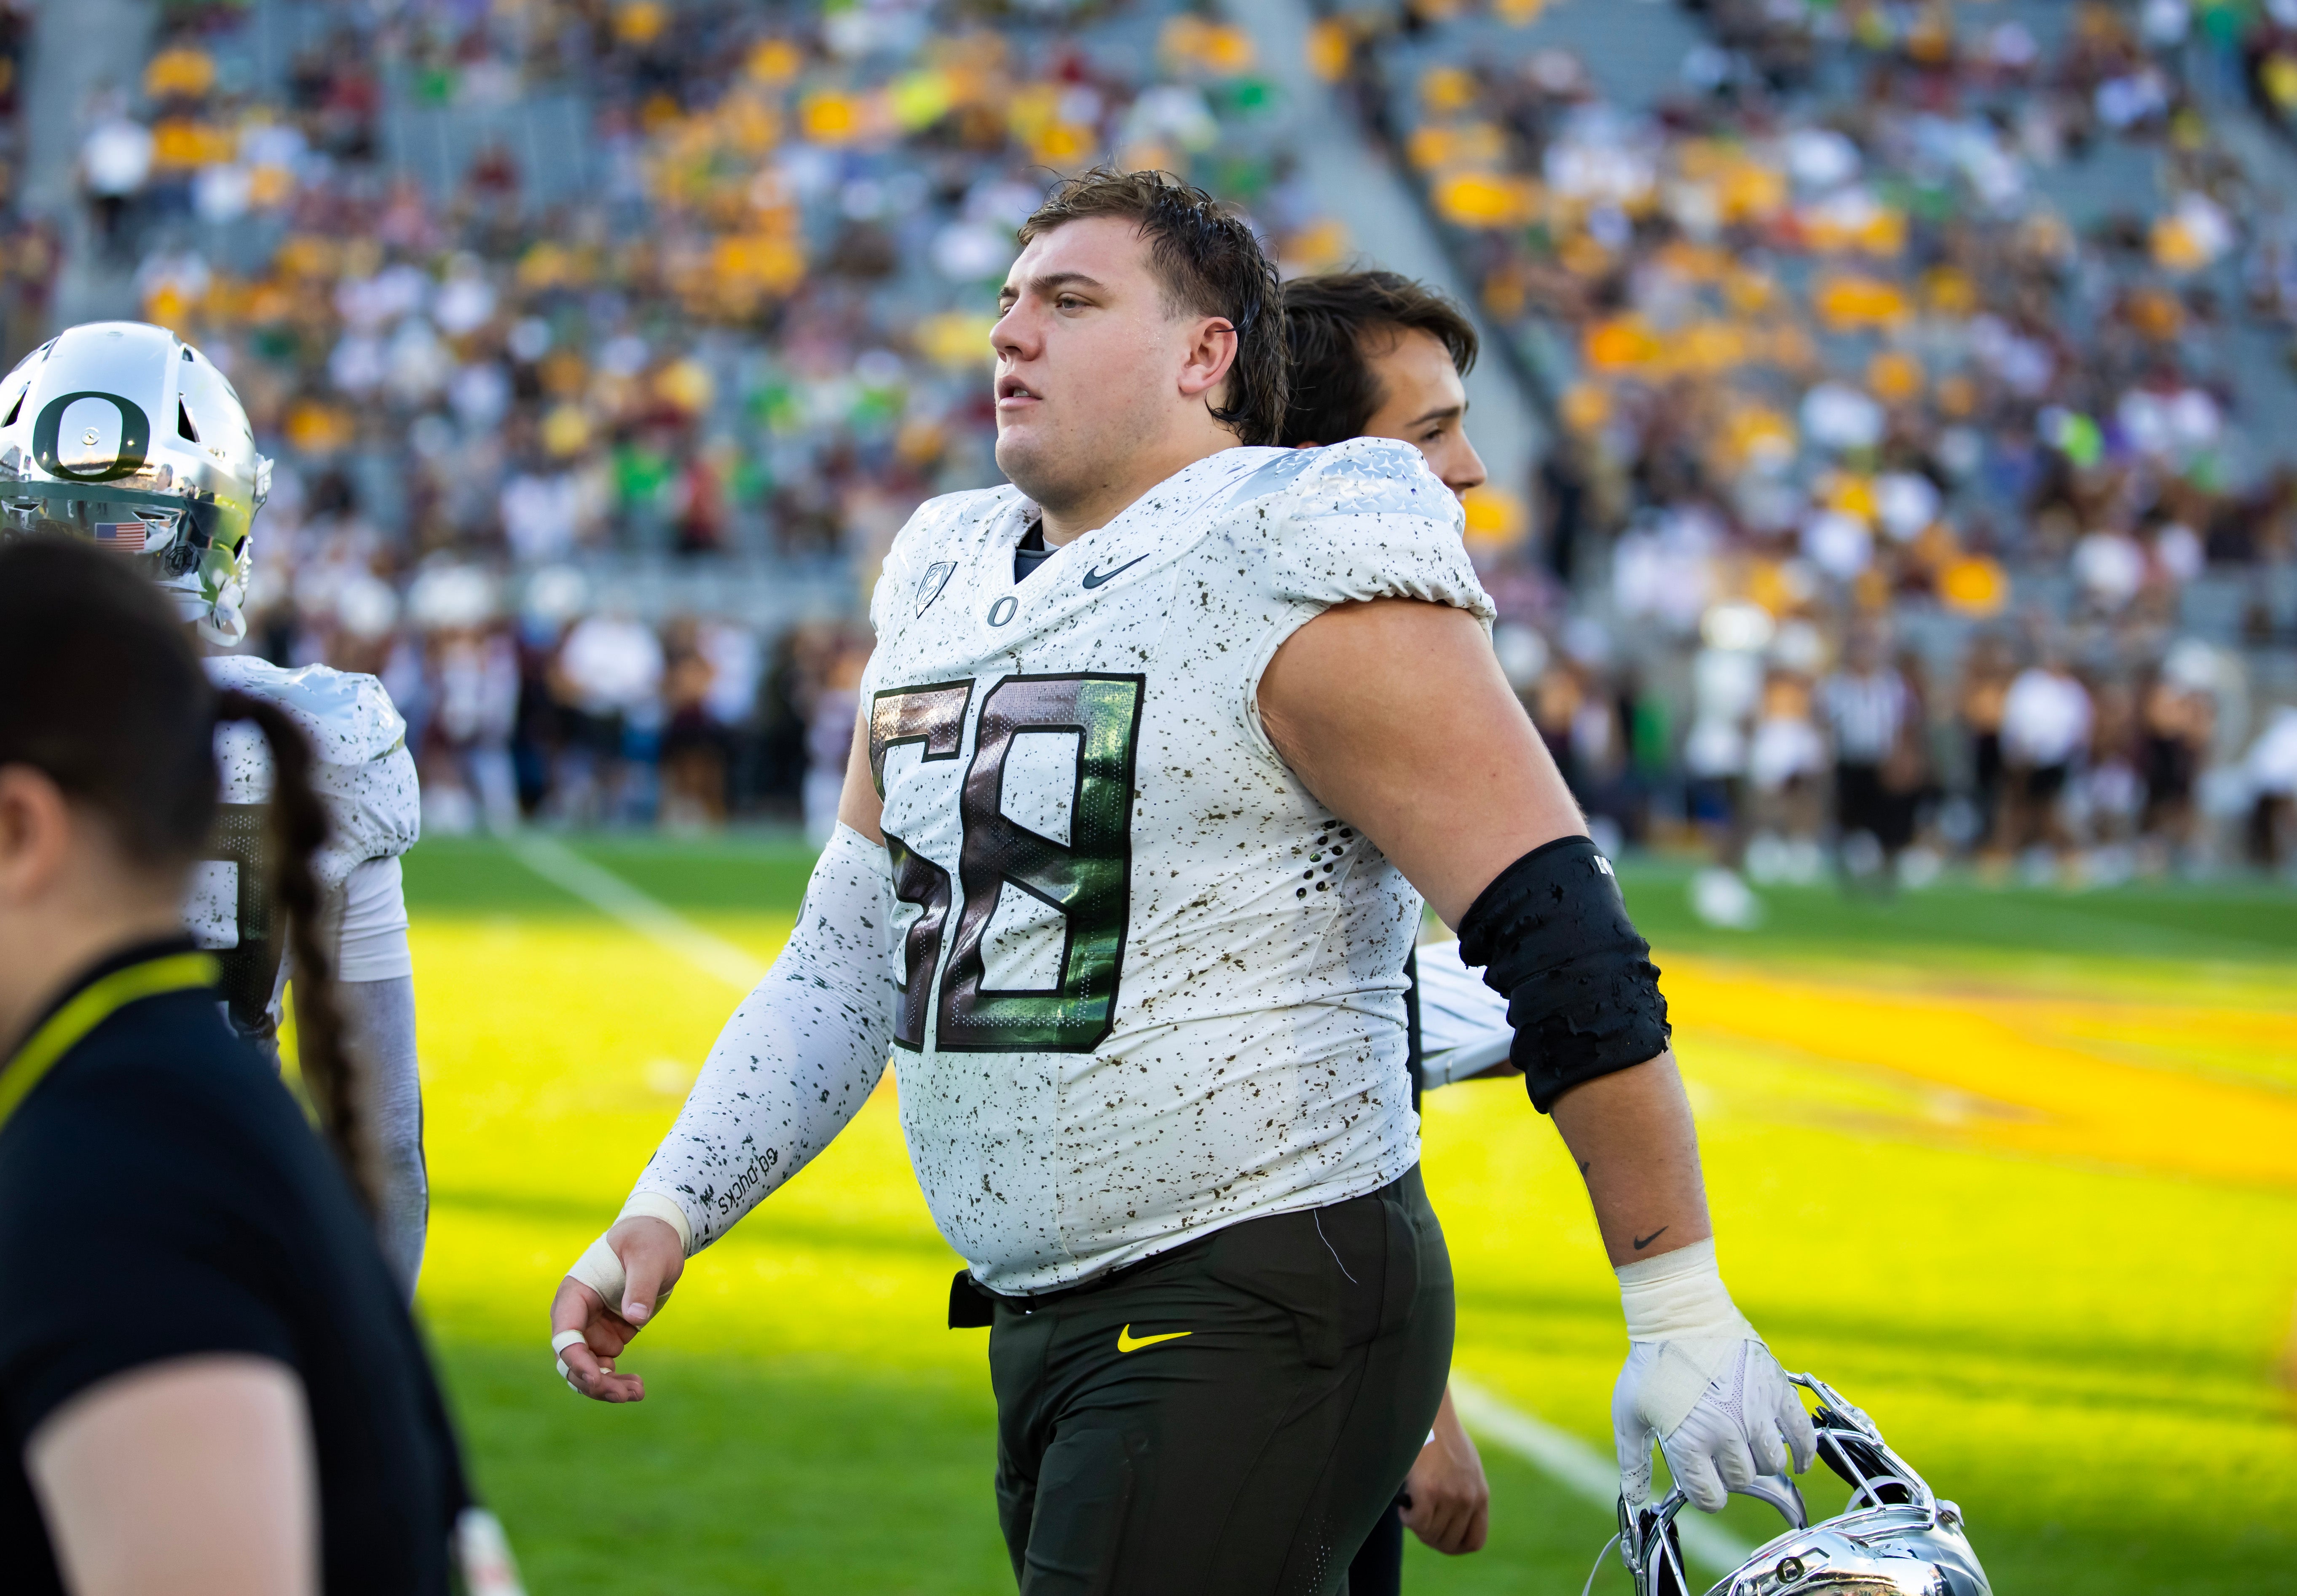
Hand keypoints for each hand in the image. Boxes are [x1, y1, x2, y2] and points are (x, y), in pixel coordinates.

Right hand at [547, 1216, 684, 1402]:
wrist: (659, 1238)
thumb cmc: (648, 1241)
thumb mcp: (648, 1257)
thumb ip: (641, 1285)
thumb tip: (635, 1318)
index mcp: (575, 1293)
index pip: (565, 1333)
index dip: (576, 1359)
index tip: (597, 1378)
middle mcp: (577, 1314)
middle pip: (571, 1360)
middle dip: (592, 1382)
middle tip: (625, 1395)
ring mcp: (592, 1327)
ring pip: (587, 1369)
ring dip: (606, 1387)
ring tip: (637, 1393)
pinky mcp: (609, 1335)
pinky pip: (604, 1366)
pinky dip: (616, 1381)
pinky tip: (637, 1387)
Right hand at [1399, 1388, 1488, 1554]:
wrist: (1429, 1412)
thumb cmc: (1441, 1436)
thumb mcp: (1465, 1467)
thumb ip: (1464, 1493)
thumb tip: (1449, 1521)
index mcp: (1480, 1495)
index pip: (1475, 1541)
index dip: (1454, 1547)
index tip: (1439, 1538)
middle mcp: (1468, 1499)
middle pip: (1449, 1542)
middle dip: (1430, 1538)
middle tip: (1418, 1523)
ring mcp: (1450, 1496)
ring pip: (1430, 1534)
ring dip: (1417, 1527)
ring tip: (1411, 1508)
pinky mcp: (1429, 1490)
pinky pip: (1417, 1523)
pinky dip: (1407, 1519)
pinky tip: (1404, 1506)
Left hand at [1612, 1338, 1814, 1511]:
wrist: (1679, 1315)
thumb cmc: (1652, 1363)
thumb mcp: (1629, 1412)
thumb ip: (1633, 1459)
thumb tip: (1634, 1498)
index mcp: (1690, 1442)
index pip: (1711, 1496)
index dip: (1706, 1491)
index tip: (1703, 1479)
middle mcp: (1726, 1432)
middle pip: (1743, 1479)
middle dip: (1730, 1471)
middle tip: (1719, 1451)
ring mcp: (1755, 1412)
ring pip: (1772, 1463)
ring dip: (1760, 1460)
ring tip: (1747, 1445)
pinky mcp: (1777, 1391)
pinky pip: (1803, 1435)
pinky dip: (1805, 1453)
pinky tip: (1798, 1462)